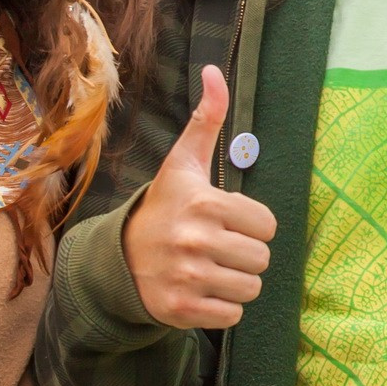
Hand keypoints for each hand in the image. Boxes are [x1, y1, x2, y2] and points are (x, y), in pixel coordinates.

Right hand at [123, 66, 278, 328]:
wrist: (119, 257)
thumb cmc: (164, 206)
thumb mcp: (184, 162)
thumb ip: (207, 118)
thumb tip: (214, 70)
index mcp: (204, 203)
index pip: (267, 225)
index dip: (251, 224)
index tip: (225, 222)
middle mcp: (195, 240)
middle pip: (262, 259)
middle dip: (245, 255)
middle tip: (217, 248)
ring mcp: (187, 277)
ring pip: (251, 289)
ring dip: (235, 282)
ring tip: (210, 268)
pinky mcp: (181, 309)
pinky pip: (233, 316)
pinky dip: (222, 308)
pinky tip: (200, 290)